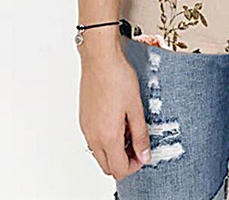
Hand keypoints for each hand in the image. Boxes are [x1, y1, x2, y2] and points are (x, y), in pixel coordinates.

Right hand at [79, 46, 151, 179]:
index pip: (119, 169)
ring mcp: (86, 128)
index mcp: (107, 136)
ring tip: (130, 129)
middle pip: (107, 165)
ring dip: (114, 150)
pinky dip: (106, 139)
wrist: (100, 59)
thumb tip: (144, 154)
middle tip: (138, 145)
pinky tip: (118, 120)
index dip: (134, 166)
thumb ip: (140, 134)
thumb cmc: (117, 78)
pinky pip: (94, 139)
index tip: (144, 153)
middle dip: (124, 161)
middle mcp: (92, 136)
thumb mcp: (136, 107)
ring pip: (99, 153)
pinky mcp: (84, 118)